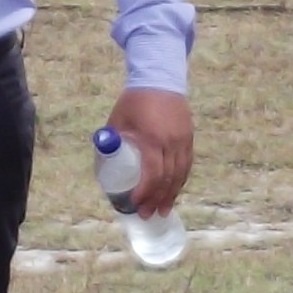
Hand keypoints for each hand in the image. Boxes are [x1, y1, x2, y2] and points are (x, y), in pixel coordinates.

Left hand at [109, 87, 193, 215]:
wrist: (160, 79)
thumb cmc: (135, 101)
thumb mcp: (118, 120)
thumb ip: (111, 141)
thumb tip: (103, 166)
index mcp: (151, 139)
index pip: (152, 173)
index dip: (145, 192)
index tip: (136, 204)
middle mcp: (171, 142)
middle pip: (168, 179)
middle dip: (157, 199)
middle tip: (148, 214)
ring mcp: (183, 140)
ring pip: (181, 174)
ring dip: (172, 194)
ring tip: (163, 210)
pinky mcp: (189, 138)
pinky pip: (187, 165)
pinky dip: (180, 180)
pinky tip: (174, 190)